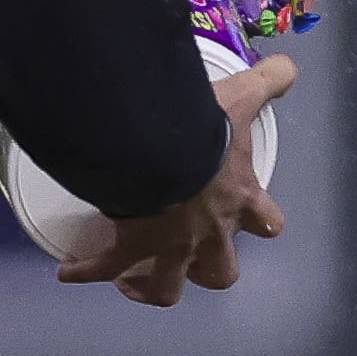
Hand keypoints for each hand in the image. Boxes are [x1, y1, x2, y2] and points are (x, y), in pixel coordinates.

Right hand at [59, 56, 296, 304]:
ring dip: (152, 287)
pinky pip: (106, 268)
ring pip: (168, 288)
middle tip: (191, 259)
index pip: (267, 224)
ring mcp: (170, 247)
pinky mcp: (131, 248)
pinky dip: (87, 272)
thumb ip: (269, 81)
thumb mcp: (242, 99)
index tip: (248, 220)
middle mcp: (210, 233)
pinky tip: (69, 271)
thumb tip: (287, 67)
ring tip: (133, 281)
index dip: (260, 223)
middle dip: (208, 270)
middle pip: (220, 272)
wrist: (160, 147)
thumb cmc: (204, 130)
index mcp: (239, 201)